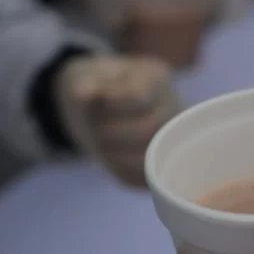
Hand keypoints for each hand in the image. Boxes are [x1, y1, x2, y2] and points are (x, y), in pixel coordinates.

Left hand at [55, 56, 179, 186]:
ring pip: (153, 157)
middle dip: (114, 132)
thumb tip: (81, 95)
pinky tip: (112, 159)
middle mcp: (171, 106)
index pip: (138, 96)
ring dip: (118, 156)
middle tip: (97, 131)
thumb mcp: (86, 75)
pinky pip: (145, 177)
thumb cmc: (97, 85)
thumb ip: (85, 84)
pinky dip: (122, 171)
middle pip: (149, 129)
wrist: (102, 104)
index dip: (112, 104)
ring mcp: (171, 136)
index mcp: (155, 77)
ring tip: (103, 145)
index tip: (97, 102)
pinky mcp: (161, 163)